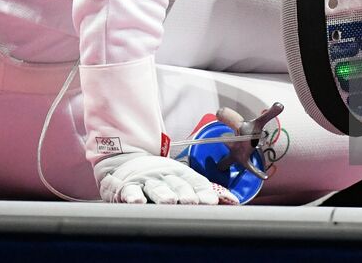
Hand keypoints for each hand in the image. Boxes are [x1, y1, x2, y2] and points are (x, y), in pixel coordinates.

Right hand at [94, 152, 239, 204]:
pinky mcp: (127, 185)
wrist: (128, 160)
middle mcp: (165, 176)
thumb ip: (205, 191)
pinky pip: (129, 190)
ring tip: (168, 201)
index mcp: (181, 173)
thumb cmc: (161, 176)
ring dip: (162, 194)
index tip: (211, 200)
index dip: (203, 191)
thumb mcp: (182, 179)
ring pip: (155, 188)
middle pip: (176, 185)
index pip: (195, 182)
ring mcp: (147, 180)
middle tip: (190, 201)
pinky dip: (132, 195)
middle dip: (184, 193)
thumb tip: (234, 202)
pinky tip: (137, 201)